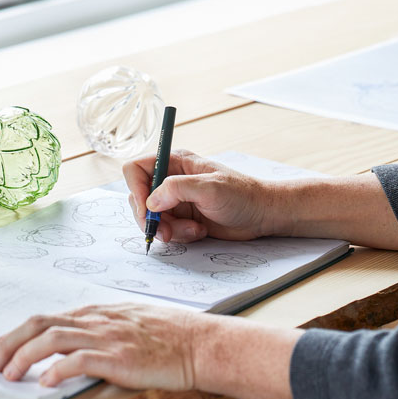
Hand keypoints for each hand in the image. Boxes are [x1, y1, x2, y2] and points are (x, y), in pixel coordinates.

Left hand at [0, 303, 198, 390]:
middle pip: (41, 323)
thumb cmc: (171, 336)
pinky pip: (81, 360)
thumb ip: (103, 328)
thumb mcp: (130, 323)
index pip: (47, 319)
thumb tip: (75, 342)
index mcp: (98, 313)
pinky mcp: (120, 358)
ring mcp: (108, 337)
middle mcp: (98, 320)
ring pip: (53, 338)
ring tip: (8, 374)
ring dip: (24, 356)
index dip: (16, 334)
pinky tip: (44, 383)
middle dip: (9, 342)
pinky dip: (58, 370)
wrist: (201, 343)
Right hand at [123, 149, 282, 243]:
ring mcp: (176, 200)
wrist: (261, 215)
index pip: (137, 169)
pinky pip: (167, 230)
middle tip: (166, 232)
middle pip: (139, 198)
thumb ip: (177, 189)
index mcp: (175, 162)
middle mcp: (171, 180)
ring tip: (194, 230)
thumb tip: (150, 202)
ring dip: (169, 230)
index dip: (135, 188)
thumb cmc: (241, 194)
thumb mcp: (210, 188)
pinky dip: (180, 235)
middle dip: (151, 218)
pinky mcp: (182, 218)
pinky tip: (200, 231)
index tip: (147, 211)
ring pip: (152, 218)